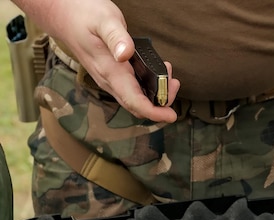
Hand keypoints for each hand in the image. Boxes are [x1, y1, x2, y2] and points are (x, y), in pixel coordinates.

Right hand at [25, 0, 179, 121]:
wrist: (63, 14)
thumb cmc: (84, 15)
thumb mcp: (104, 20)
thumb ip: (116, 37)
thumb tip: (125, 54)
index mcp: (110, 72)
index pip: (134, 102)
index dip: (154, 113)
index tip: (171, 115)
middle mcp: (110, 81)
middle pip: (138, 106)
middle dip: (161, 103)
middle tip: (174, 83)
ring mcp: (110, 80)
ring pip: (136, 100)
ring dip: (156, 95)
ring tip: (168, 75)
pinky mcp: (113, 76)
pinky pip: (132, 90)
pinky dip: (149, 87)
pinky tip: (157, 72)